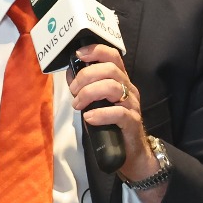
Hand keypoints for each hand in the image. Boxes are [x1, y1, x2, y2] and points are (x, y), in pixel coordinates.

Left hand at [66, 44, 156, 186]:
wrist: (129, 151)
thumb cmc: (110, 123)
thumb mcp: (95, 102)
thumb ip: (84, 86)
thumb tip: (70, 72)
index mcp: (120, 80)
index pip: (113, 56)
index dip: (96, 51)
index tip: (78, 54)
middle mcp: (128, 88)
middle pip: (110, 70)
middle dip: (86, 77)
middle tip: (73, 91)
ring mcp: (132, 104)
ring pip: (113, 87)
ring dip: (89, 93)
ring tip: (77, 105)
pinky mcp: (132, 122)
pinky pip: (118, 113)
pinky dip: (100, 114)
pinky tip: (89, 118)